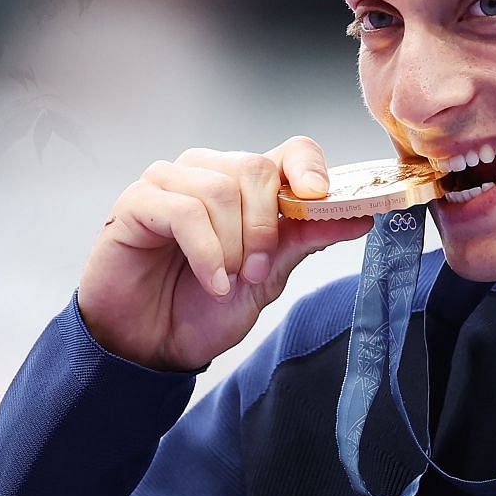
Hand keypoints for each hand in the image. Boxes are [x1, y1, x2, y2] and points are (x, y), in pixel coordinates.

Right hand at [76, 137, 371, 370]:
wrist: (153, 344)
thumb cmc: (204, 307)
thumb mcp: (269, 277)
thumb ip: (306, 240)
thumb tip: (360, 217)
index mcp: (246, 187)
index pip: (288, 151)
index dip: (309, 167)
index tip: (320, 197)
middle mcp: (208, 174)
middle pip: (255, 168)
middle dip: (265, 227)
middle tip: (258, 271)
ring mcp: (169, 184)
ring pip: (220, 188)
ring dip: (233, 244)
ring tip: (229, 280)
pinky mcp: (136, 203)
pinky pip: (182, 210)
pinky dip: (205, 251)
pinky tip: (210, 280)